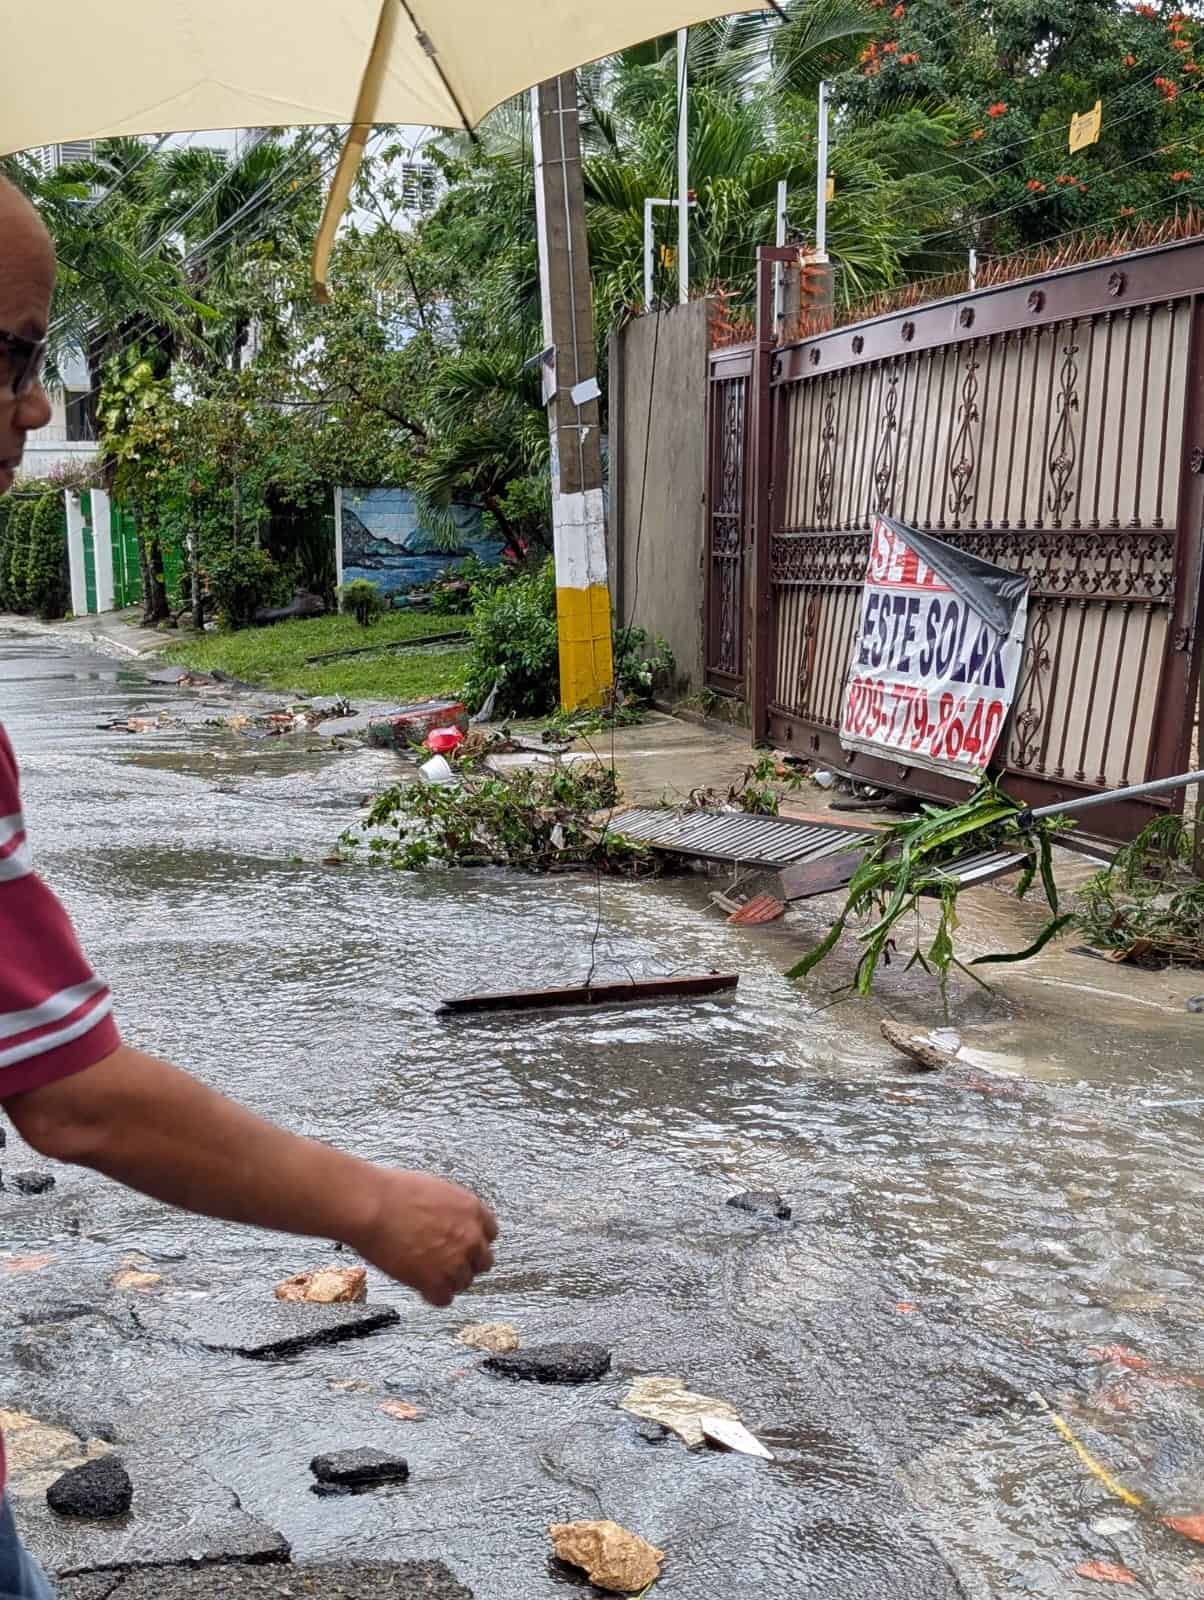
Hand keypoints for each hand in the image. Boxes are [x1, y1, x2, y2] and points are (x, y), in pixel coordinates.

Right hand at [352, 1168, 497, 1306]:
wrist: (373, 1207)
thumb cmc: (393, 1192)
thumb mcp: (435, 1190)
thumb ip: (450, 1211)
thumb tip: (446, 1221)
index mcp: (472, 1209)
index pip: (490, 1234)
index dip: (474, 1241)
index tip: (463, 1245)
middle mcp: (470, 1237)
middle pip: (483, 1261)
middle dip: (466, 1262)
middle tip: (446, 1262)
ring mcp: (455, 1261)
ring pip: (464, 1282)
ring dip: (449, 1279)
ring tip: (427, 1273)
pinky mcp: (436, 1282)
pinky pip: (444, 1299)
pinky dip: (433, 1295)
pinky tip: (421, 1286)